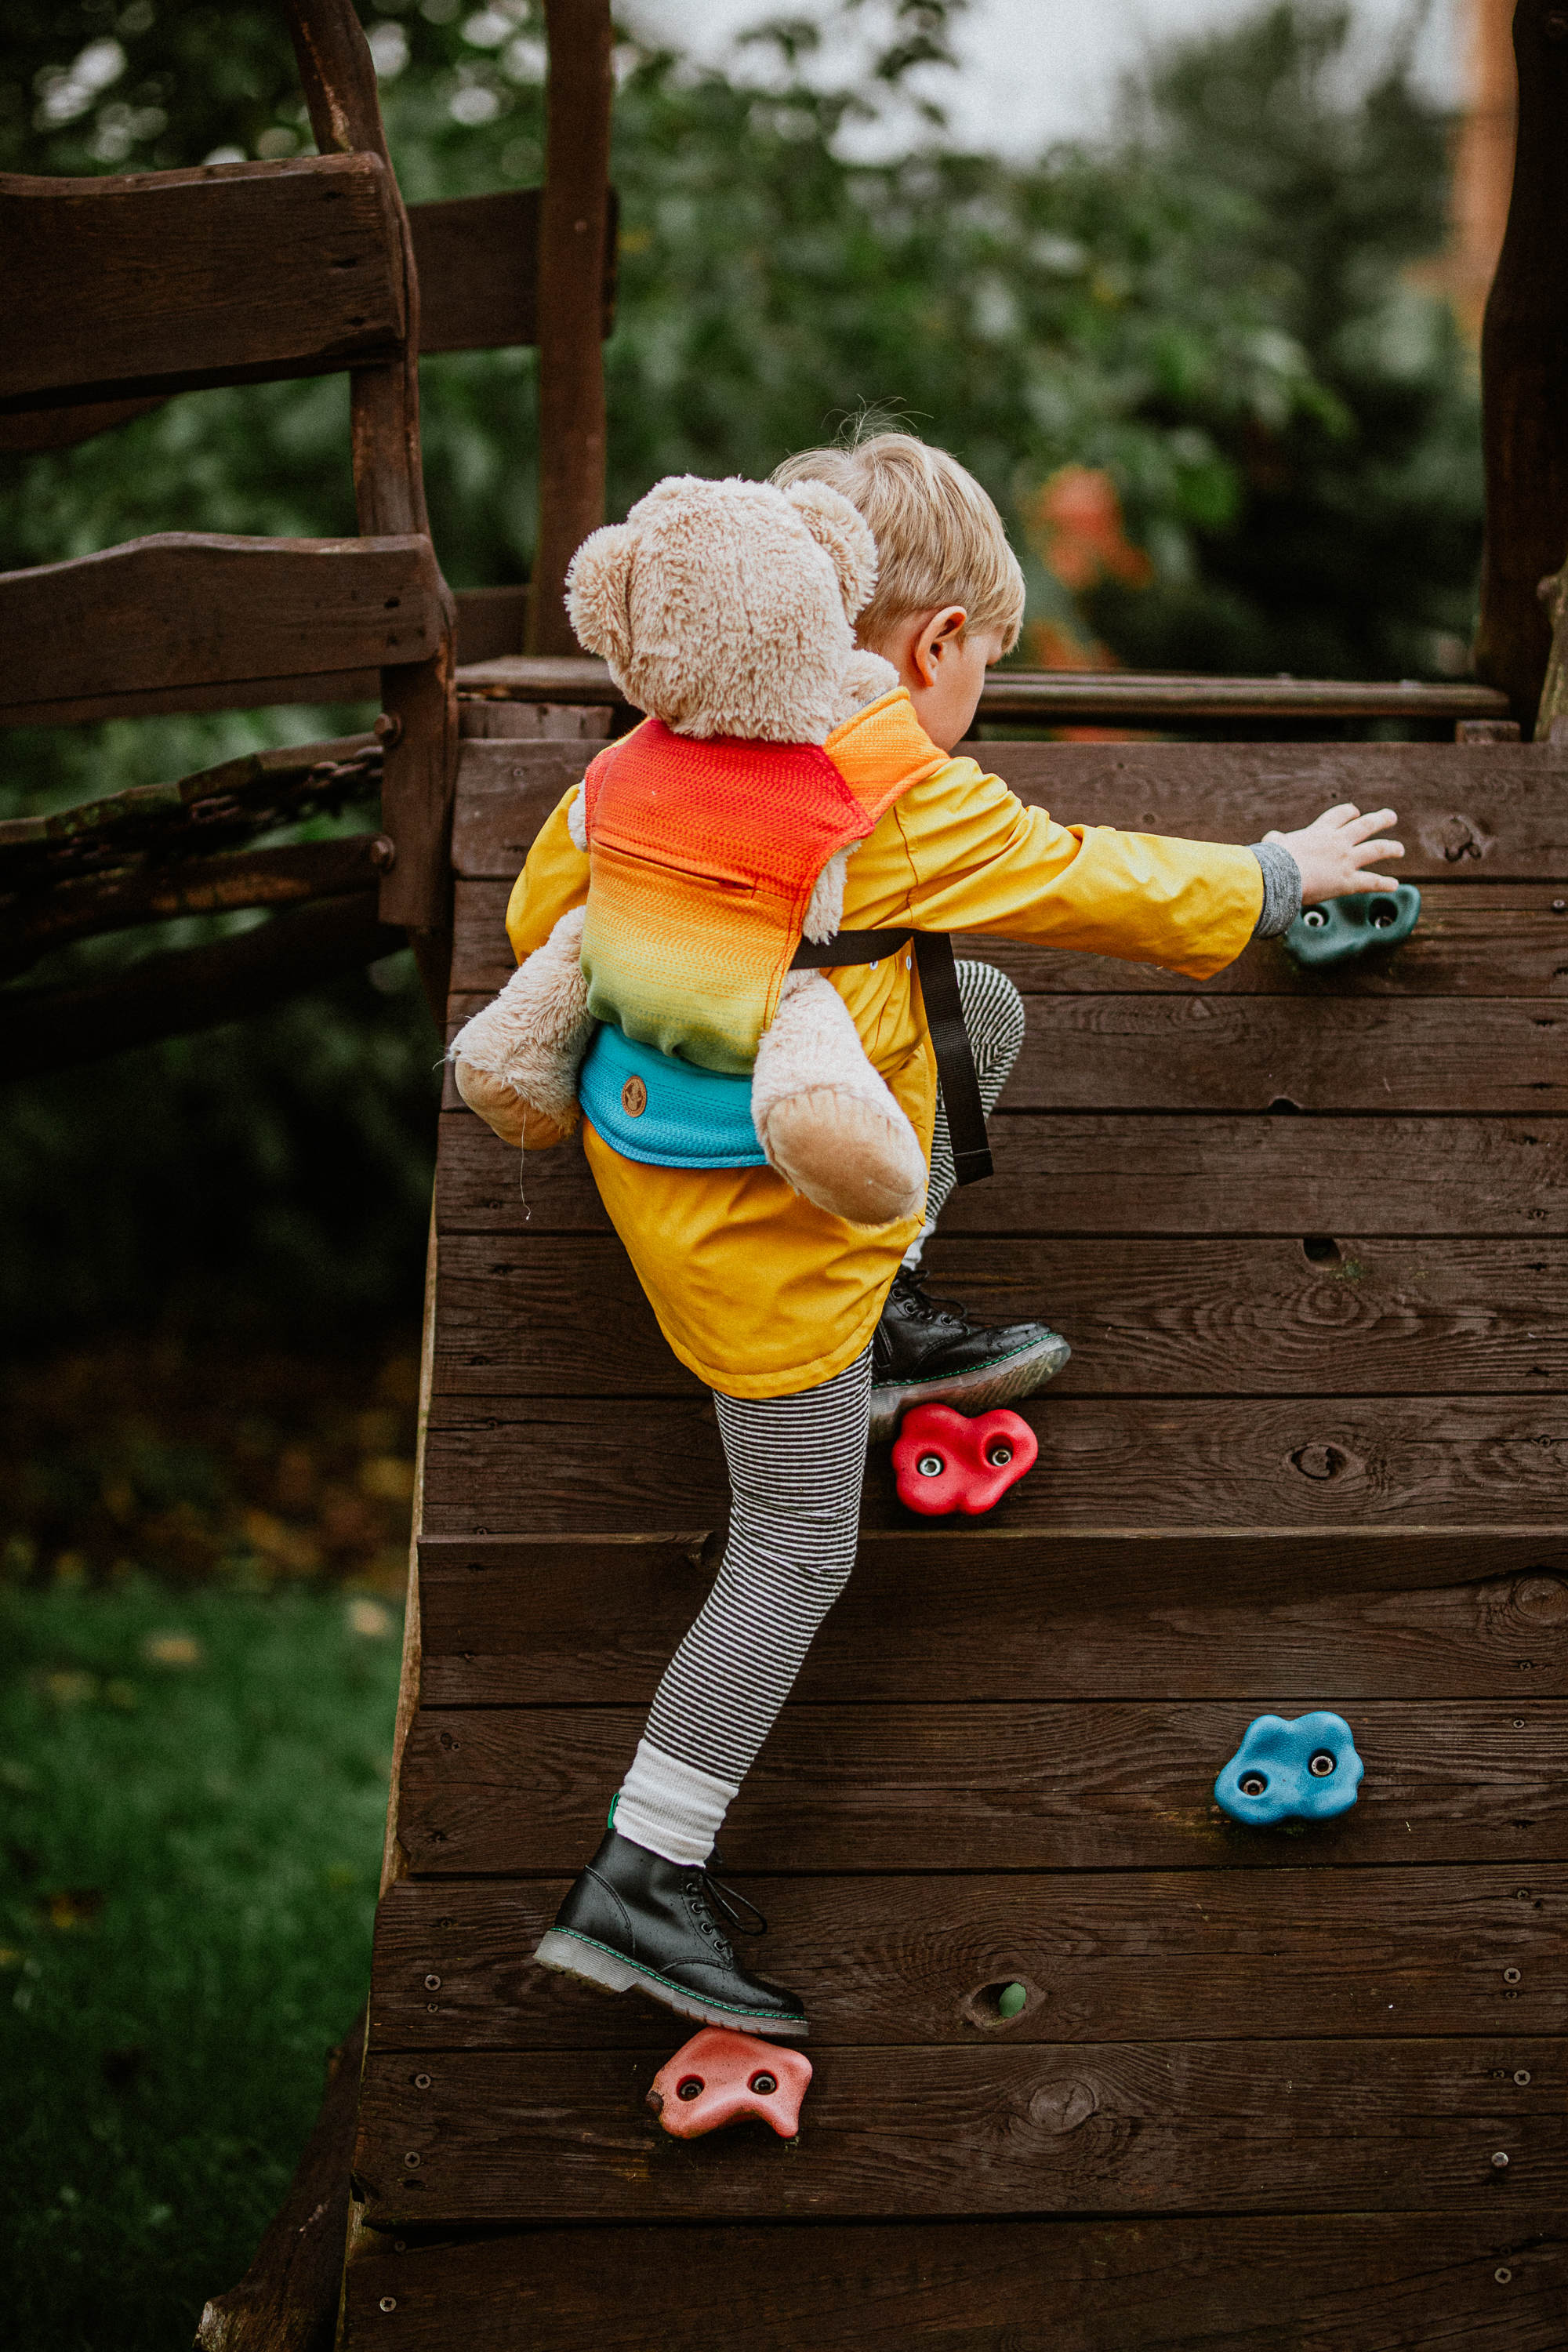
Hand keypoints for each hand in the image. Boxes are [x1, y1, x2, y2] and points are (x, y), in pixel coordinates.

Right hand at [1265, 803, 1403, 905]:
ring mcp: (1346, 861)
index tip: (1356, 812)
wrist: (1277, 876)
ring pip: (1376, 849)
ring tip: (1399, 849)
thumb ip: (1277, 839)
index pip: (1340, 815)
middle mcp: (1338, 842)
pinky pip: (1371, 882)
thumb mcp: (1273, 844)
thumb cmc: (1271, 861)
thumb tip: (1273, 838)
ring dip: (1391, 848)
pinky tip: (1394, 885)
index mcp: (1319, 831)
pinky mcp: (1348, 882)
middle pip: (1365, 825)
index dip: (1350, 812)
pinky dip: (1384, 884)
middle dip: (1380, 820)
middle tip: (1391, 817)